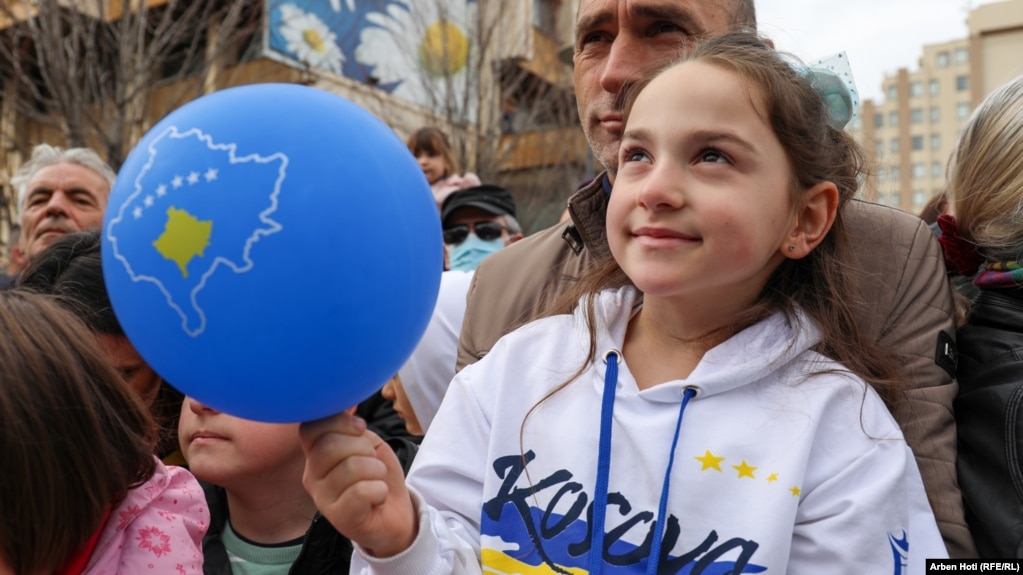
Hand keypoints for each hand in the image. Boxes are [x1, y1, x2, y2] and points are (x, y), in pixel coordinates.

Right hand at [300, 412, 417, 556]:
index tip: (360, 428)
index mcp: (315, 455)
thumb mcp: (366, 443)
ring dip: (376, 470)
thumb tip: (343, 404)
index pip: (310, 428)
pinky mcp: (340, 518)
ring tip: (376, 480)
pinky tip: (377, 497)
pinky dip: (379, 490)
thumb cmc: (377, 475)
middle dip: (363, 447)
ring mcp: (323, 499)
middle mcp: (312, 477)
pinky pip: (362, 491)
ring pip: (350, 467)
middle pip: (330, 445)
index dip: (339, 421)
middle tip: (372, 461)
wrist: (396, 513)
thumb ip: (350, 427)